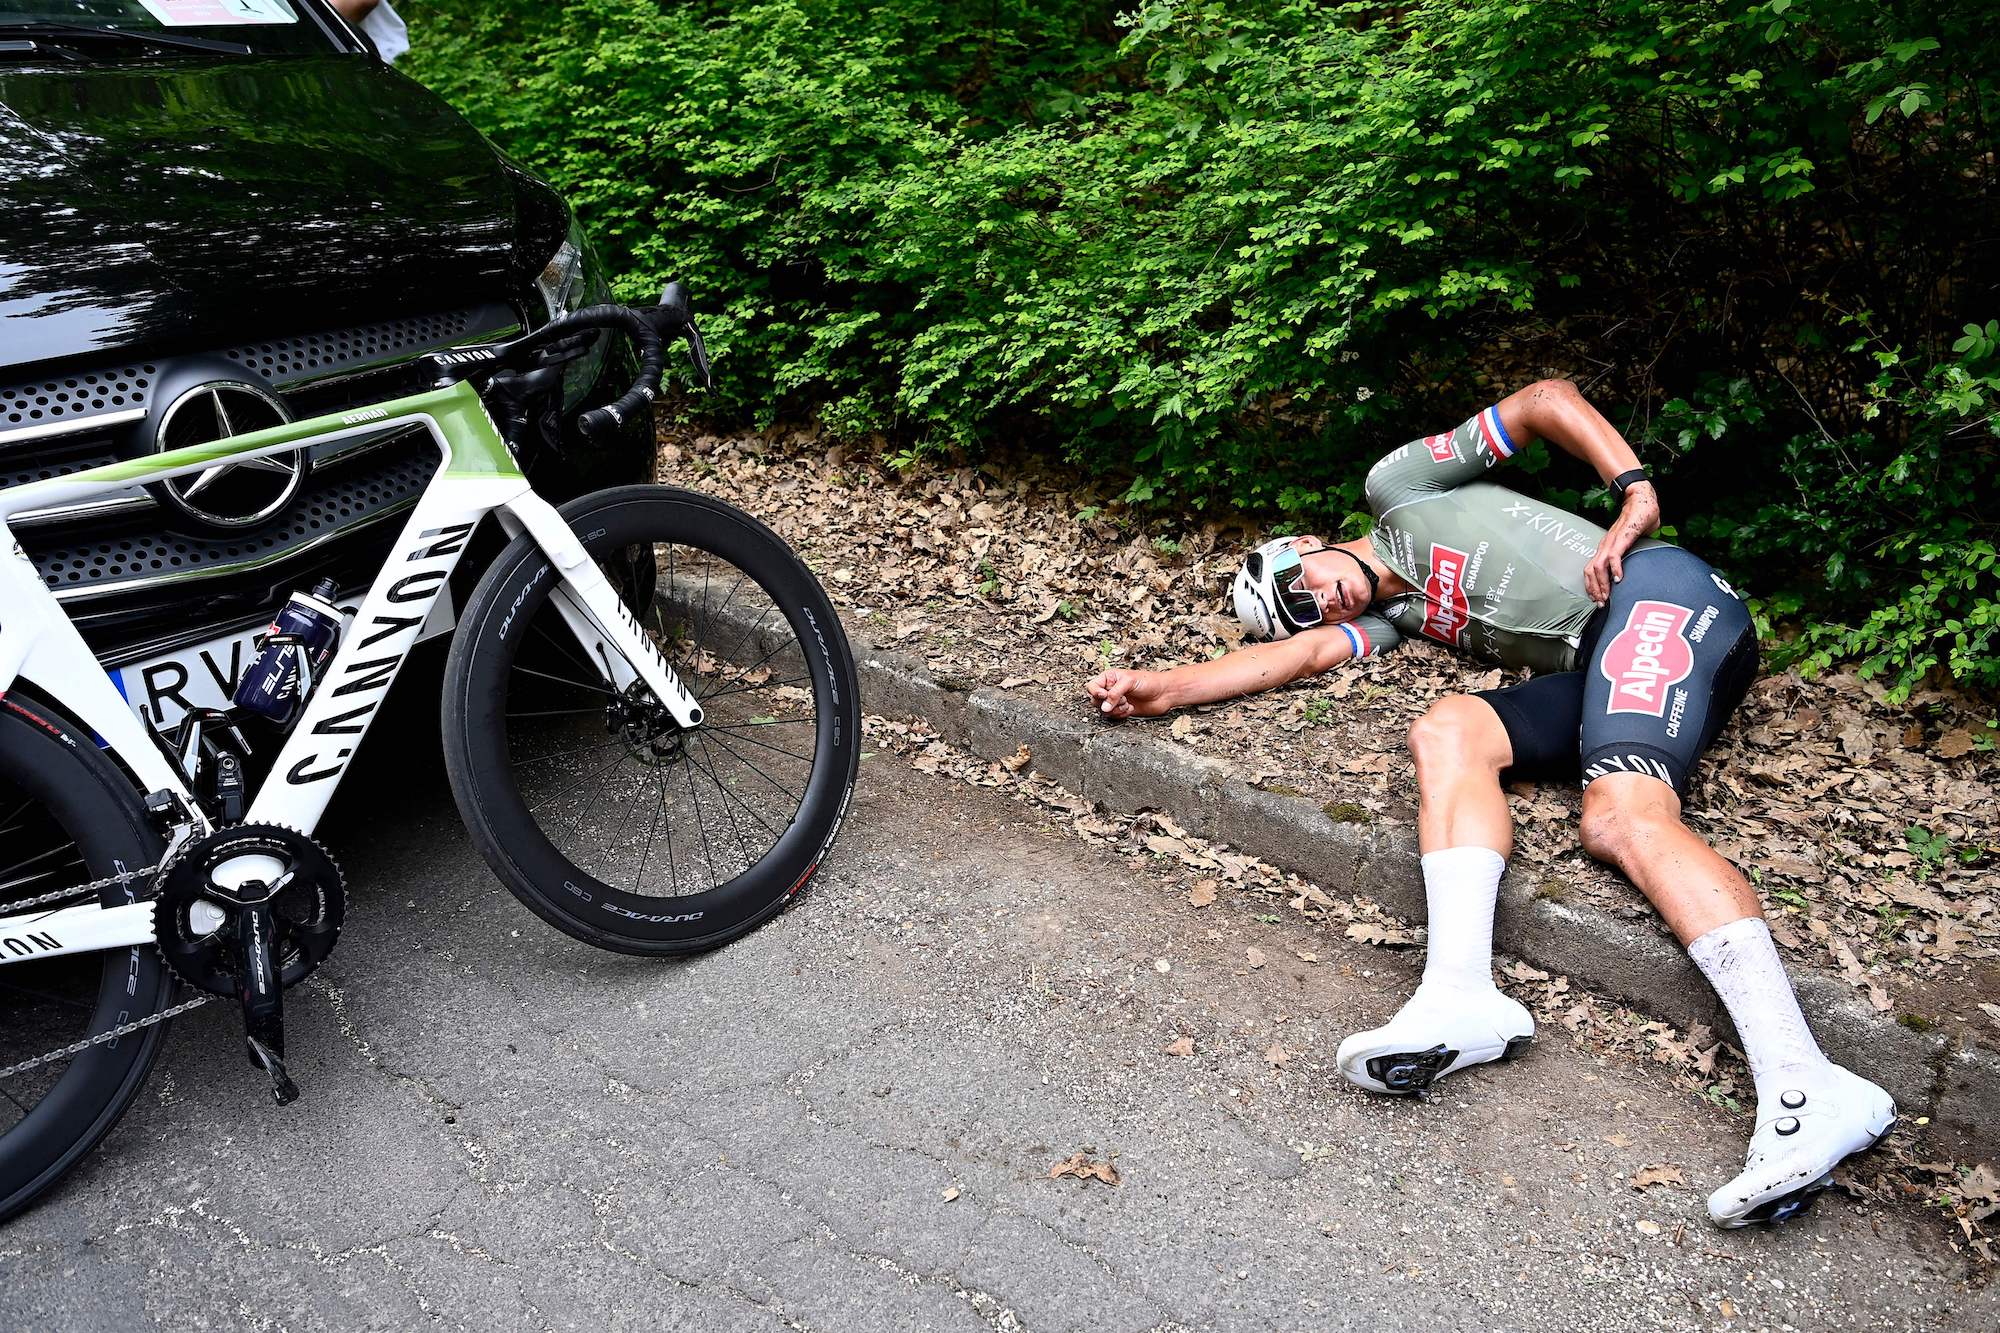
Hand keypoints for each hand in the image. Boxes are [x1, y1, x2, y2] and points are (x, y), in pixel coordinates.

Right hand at [1085, 669, 1170, 718]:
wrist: (1164, 693)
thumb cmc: (1150, 682)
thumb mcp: (1129, 682)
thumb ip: (1114, 693)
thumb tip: (1104, 706)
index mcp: (1110, 678)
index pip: (1092, 686)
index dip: (1095, 692)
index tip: (1103, 695)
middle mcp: (1111, 689)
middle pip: (1096, 700)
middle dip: (1107, 702)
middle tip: (1120, 699)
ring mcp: (1116, 701)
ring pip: (1104, 710)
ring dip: (1115, 709)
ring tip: (1127, 703)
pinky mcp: (1122, 710)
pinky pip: (1114, 716)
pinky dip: (1121, 714)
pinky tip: (1131, 708)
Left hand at [1585, 483, 1660, 603]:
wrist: (1641, 499)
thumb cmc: (1639, 520)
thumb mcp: (1634, 543)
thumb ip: (1633, 555)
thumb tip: (1639, 567)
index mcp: (1607, 548)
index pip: (1592, 570)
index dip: (1593, 586)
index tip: (1598, 599)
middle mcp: (1605, 546)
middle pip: (1590, 571)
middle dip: (1594, 590)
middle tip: (1600, 604)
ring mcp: (1612, 541)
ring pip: (1598, 566)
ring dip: (1601, 584)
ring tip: (1606, 597)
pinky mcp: (1623, 537)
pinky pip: (1614, 555)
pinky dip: (1614, 568)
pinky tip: (1619, 579)